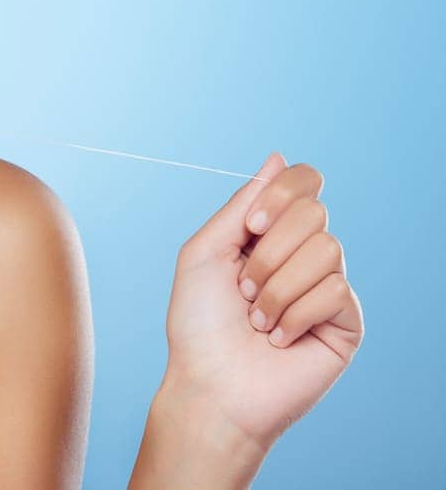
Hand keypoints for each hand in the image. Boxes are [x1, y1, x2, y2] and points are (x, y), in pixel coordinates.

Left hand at [161, 151, 363, 451]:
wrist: (211, 385)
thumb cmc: (199, 324)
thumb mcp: (205, 251)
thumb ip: (243, 205)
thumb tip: (278, 159)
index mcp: (269, 234)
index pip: (303, 183)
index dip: (281, 195)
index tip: (251, 228)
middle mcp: (303, 255)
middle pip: (314, 212)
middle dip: (269, 252)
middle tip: (244, 288)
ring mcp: (327, 287)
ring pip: (327, 250)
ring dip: (278, 288)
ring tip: (258, 319)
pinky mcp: (346, 322)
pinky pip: (336, 291)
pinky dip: (296, 314)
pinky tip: (279, 339)